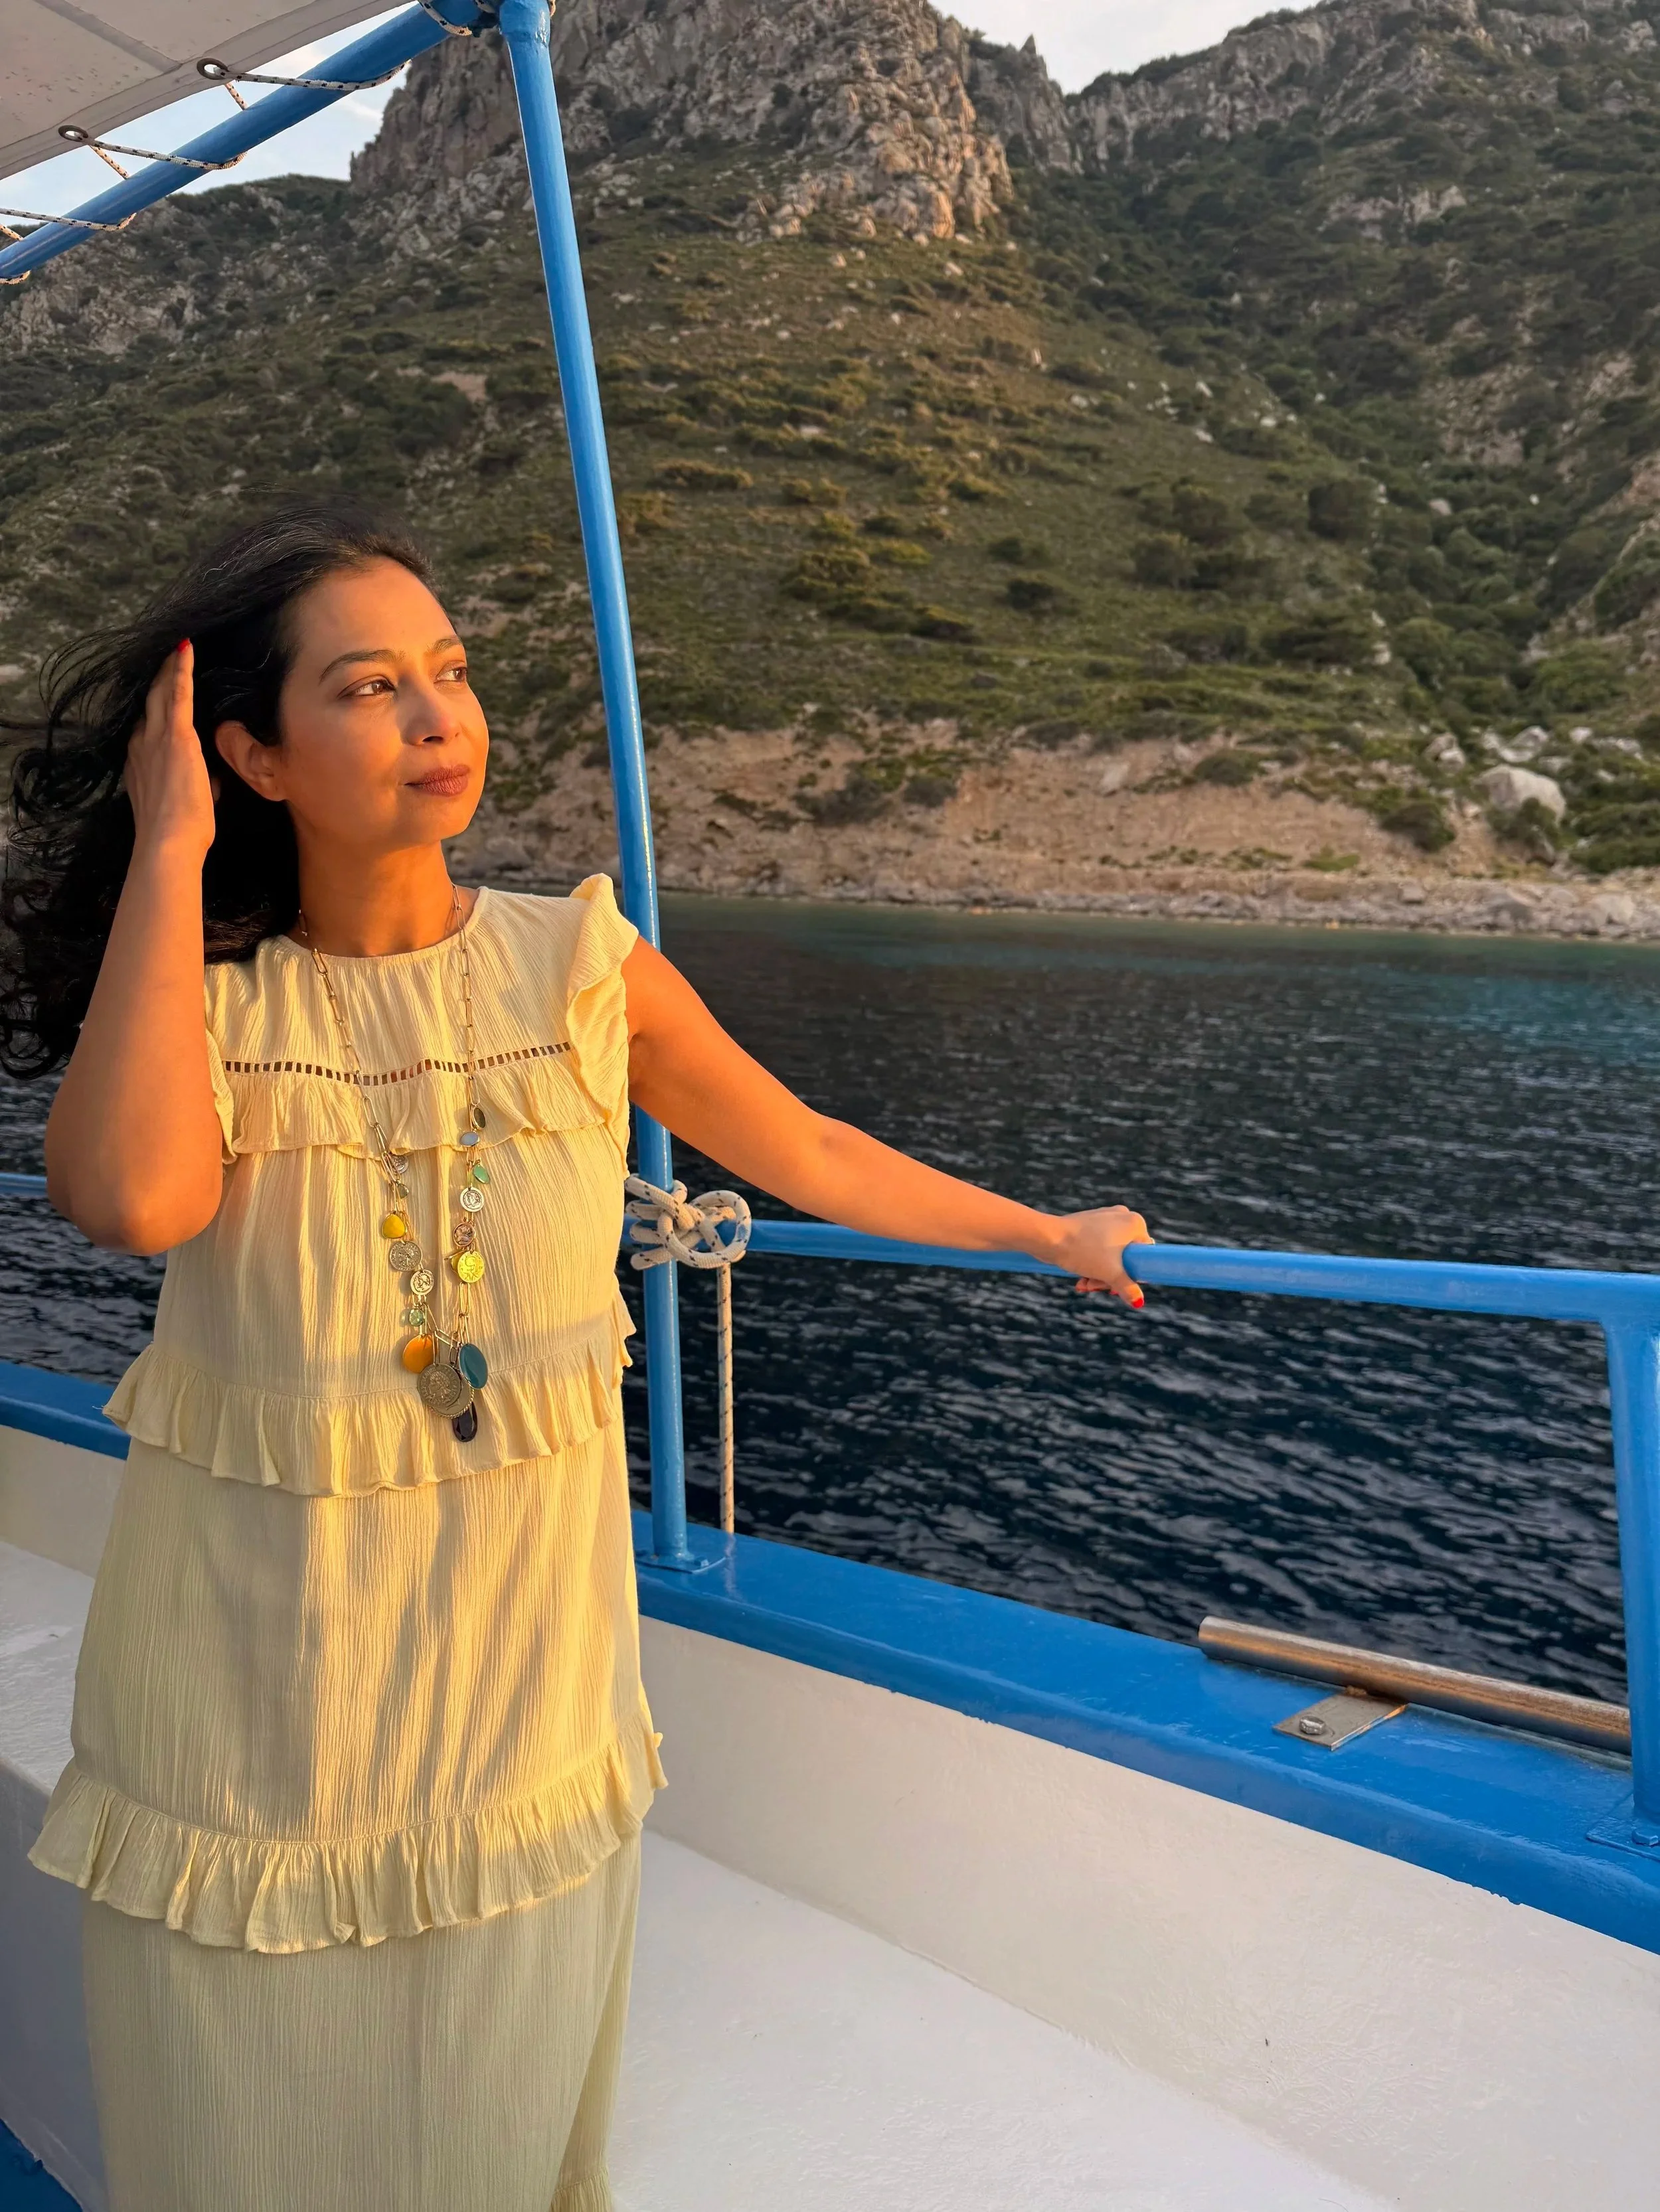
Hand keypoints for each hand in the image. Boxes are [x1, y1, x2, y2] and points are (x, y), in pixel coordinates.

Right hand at [125, 641, 215, 862]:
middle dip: (157, 681)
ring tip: (176, 649)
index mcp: (140, 762)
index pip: (147, 728)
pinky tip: (186, 650)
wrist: (168, 842)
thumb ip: (197, 786)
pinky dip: (181, 670)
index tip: (160, 696)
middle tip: (165, 659)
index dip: (155, 711)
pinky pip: (178, 694)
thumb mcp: (184, 804)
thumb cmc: (179, 833)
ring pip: (160, 693)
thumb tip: (212, 782)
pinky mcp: (177, 737)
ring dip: (168, 670)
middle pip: (149, 703)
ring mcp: (156, 738)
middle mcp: (141, 744)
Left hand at [1046, 1205, 1151, 1307]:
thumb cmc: (1083, 1251)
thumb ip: (1127, 1288)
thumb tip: (1138, 1302)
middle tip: (1095, 1287)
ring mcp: (1106, 1218)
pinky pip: (1098, 1247)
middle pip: (1125, 1257)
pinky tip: (1080, 1277)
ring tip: (1084, 1284)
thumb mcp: (1110, 1273)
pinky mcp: (1090, 1223)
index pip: (1144, 1255)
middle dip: (1109, 1277)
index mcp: (1135, 1223)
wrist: (1049, 1238)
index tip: (1116, 1286)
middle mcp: (1123, 1216)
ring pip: (1110, 1255)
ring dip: (1098, 1274)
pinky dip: (1091, 1263)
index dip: (1133, 1275)